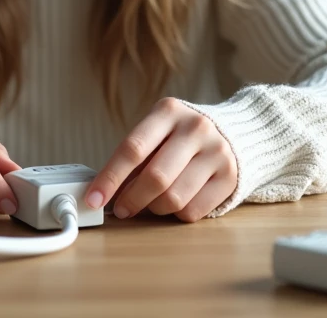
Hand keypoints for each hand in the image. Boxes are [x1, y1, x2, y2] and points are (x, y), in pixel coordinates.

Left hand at [85, 98, 237, 222]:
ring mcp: (217, 152)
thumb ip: (133, 158)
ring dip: (154, 209)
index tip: (93, 199)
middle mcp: (196, 128)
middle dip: (131, 200)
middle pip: (155, 178)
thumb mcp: (157, 133)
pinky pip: (193, 212)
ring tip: (151, 203)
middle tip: (121, 209)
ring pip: (174, 199)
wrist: (233, 132)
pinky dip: (176, 215)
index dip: (110, 178)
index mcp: (168, 111)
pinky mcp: (230, 177)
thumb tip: (102, 192)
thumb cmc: (180, 137)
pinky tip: (175, 203)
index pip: (133, 148)